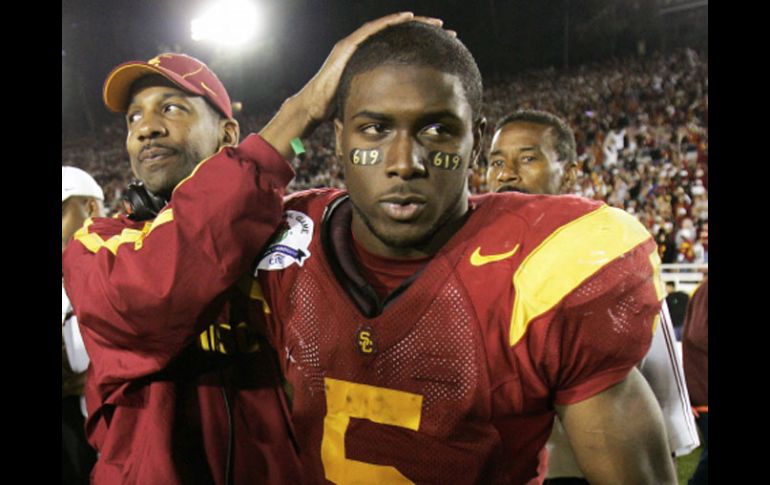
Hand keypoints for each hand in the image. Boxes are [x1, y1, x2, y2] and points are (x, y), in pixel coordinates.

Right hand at [297, 12, 445, 122]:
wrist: (315, 109)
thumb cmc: (339, 109)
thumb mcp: (370, 102)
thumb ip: (385, 102)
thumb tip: (406, 119)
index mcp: (371, 62)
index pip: (401, 49)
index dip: (422, 46)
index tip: (445, 48)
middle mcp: (364, 49)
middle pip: (399, 35)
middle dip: (424, 31)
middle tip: (448, 31)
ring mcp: (355, 45)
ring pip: (389, 28)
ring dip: (412, 22)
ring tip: (434, 22)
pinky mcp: (348, 46)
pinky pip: (372, 29)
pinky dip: (390, 22)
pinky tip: (407, 17)